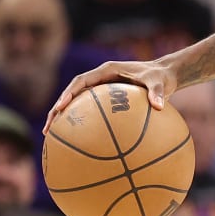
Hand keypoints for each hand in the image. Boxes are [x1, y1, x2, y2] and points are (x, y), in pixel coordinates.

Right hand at [48, 60, 177, 127]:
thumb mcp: (161, 82)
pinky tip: (81, 144)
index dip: (69, 93)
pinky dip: (84, 126)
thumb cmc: (161, 77)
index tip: (60, 107)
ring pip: (78, 104)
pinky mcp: (107, 100)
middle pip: (72, 94)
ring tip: (53, 138)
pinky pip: (92, 113)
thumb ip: (158, 92)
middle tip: (48, 128)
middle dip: (57, 110)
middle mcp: (100, 79)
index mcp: (106, 71)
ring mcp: (101, 89)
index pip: (81, 81)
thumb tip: (158, 106)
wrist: (165, 75)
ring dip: (64, 119)